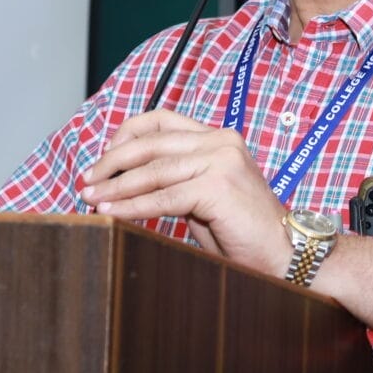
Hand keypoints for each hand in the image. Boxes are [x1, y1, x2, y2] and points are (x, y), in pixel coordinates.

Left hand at [78, 109, 288, 276]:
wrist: (285, 253)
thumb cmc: (240, 230)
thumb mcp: (200, 194)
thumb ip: (171, 178)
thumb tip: (120, 178)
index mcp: (217, 136)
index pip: (160, 120)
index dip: (126, 135)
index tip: (103, 159)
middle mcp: (220, 141)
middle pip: (151, 142)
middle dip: (112, 162)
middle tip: (88, 181)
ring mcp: (221, 161)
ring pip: (153, 170)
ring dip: (116, 187)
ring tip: (91, 200)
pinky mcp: (218, 187)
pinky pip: (164, 197)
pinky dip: (133, 206)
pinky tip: (113, 214)